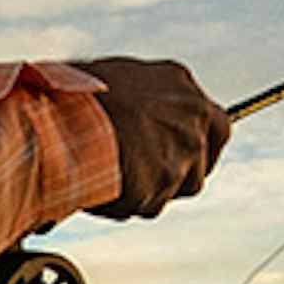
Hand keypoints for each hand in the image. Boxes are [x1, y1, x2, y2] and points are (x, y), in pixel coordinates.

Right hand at [74, 56, 230, 219]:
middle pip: (199, 167)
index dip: (203, 147)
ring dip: (149, 190)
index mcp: (184, 91)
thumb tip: (144, 113)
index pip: (218, 127)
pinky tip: (101, 183)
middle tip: (144, 173)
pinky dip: (124, 202)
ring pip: (173, 191)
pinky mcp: (159, 189)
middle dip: (176, 176)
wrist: (64, 119)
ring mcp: (179, 159)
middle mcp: (191, 124)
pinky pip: (145, 205)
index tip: (189, 154)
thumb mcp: (126, 77)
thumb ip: (149, 98)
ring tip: (112, 173)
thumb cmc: (81, 93)